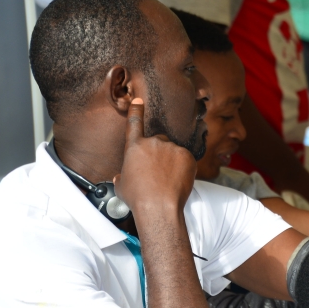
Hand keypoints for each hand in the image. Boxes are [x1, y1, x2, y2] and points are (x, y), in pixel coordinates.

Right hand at [114, 99, 197, 215]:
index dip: (136, 111)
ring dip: (171, 161)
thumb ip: (122, 175)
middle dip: (159, 153)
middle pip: (158, 141)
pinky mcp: (187, 156)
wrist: (158, 206)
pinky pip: (186, 159)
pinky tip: (178, 180)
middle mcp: (153, 143)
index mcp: (135, 146)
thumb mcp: (122, 185)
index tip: (139, 101)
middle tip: (158, 172)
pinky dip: (184, 168)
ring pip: (173, 151)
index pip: (134, 123)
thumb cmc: (138, 198)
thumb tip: (121, 177)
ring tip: (167, 179)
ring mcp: (172, 148)